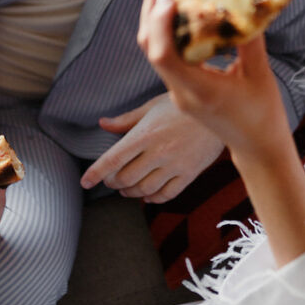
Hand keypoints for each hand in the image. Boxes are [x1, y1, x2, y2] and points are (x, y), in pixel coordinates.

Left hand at [80, 91, 224, 203]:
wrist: (219, 109)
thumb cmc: (182, 105)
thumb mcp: (152, 106)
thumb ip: (126, 120)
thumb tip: (102, 124)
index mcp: (145, 133)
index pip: (113, 158)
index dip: (95, 172)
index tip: (85, 182)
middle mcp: (157, 151)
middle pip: (125, 178)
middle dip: (112, 182)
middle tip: (110, 180)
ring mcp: (174, 164)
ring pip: (143, 189)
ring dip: (130, 192)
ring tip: (126, 188)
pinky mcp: (189, 173)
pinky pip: (165, 194)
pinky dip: (152, 198)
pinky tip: (147, 194)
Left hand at [134, 0, 290, 160]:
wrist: (258, 148)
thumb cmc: (263, 114)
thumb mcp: (260, 73)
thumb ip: (249, 38)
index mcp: (199, 91)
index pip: (163, 55)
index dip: (159, 20)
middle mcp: (180, 91)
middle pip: (149, 45)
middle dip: (151, 3)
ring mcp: (177, 90)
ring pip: (153, 48)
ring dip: (155, 12)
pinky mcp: (181, 88)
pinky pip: (165, 52)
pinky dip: (166, 26)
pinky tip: (179, 5)